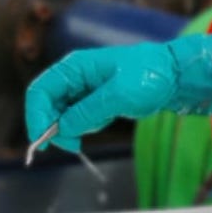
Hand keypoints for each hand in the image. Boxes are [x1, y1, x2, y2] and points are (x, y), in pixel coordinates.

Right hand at [24, 33, 211, 151]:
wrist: (175, 76)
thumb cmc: (149, 77)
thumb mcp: (117, 96)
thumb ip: (87, 112)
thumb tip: (63, 128)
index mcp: (74, 67)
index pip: (40, 91)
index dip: (36, 116)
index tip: (42, 141)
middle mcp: (75, 76)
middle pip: (48, 105)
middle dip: (55, 127)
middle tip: (73, 145)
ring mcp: (85, 88)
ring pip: (64, 114)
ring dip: (75, 126)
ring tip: (102, 121)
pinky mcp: (96, 99)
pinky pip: (80, 117)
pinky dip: (87, 125)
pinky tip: (106, 120)